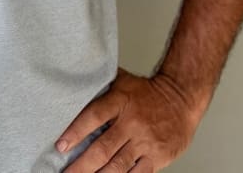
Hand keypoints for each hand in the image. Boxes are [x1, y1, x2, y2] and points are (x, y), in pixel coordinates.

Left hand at [55, 68, 198, 171]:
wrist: (181, 99)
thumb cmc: (148, 92)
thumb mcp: (123, 81)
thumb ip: (102, 84)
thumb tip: (75, 79)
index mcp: (121, 101)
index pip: (94, 116)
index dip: (76, 131)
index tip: (61, 145)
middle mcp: (132, 123)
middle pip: (103, 148)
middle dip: (81, 165)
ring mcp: (144, 142)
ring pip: (117, 166)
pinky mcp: (156, 157)